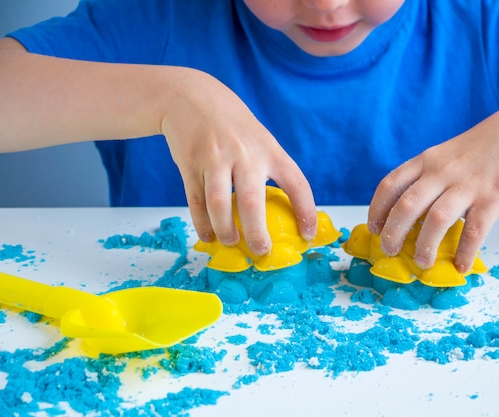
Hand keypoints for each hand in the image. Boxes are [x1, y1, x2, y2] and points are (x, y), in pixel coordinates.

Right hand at [160, 70, 316, 254]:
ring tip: (232, 243)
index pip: (296, 184)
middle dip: (257, 233)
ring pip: (218, 204)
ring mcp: (215, 159)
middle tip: (261, 252)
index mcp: (269, 150)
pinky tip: (209, 235)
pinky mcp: (190, 164)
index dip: (306, 212)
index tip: (307, 236)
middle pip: (251, 201)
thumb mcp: (261, 139)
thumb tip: (284, 213)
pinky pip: (196, 200)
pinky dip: (202, 223)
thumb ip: (270, 170)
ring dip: (225, 231)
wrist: (192, 97)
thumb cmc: (234, 126)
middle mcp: (244, 154)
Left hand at [368, 100, 498, 272]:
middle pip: (407, 205)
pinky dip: (466, 252)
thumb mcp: (445, 156)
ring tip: (422, 263)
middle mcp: (442, 172)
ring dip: (425, 246)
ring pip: (437, 219)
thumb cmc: (480, 148)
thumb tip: (412, 217)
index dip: (377, 210)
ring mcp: (468, 184)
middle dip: (393, 233)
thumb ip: (428, 179)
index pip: (390, 185)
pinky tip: (461, 265)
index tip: (374, 229)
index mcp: (426, 161)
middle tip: (389, 251)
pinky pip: (475, 230)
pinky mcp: (494, 197)